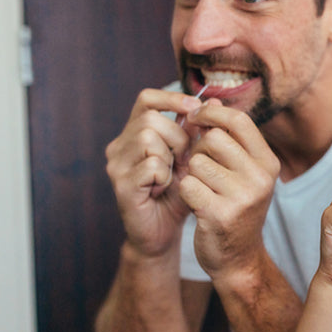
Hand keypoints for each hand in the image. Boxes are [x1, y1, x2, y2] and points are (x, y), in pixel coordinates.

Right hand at [105, 88, 201, 256]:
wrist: (163, 233)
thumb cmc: (178, 194)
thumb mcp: (192, 159)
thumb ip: (198, 132)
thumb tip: (214, 102)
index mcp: (134, 134)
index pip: (146, 99)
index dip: (171, 99)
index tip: (195, 108)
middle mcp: (120, 146)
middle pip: (151, 119)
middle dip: (177, 137)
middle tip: (185, 159)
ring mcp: (117, 165)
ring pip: (148, 138)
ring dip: (171, 156)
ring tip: (173, 175)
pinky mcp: (121, 185)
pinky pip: (150, 165)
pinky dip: (164, 176)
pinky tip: (163, 188)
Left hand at [178, 99, 280, 281]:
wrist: (238, 259)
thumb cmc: (235, 208)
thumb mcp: (243, 172)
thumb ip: (228, 139)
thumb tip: (207, 100)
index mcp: (268, 163)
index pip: (239, 120)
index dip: (212, 113)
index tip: (196, 117)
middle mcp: (260, 178)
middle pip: (214, 138)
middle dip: (199, 149)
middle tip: (200, 167)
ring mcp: (242, 197)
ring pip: (197, 162)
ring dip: (191, 173)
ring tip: (202, 189)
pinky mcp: (220, 214)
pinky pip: (187, 185)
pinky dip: (185, 192)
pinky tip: (196, 204)